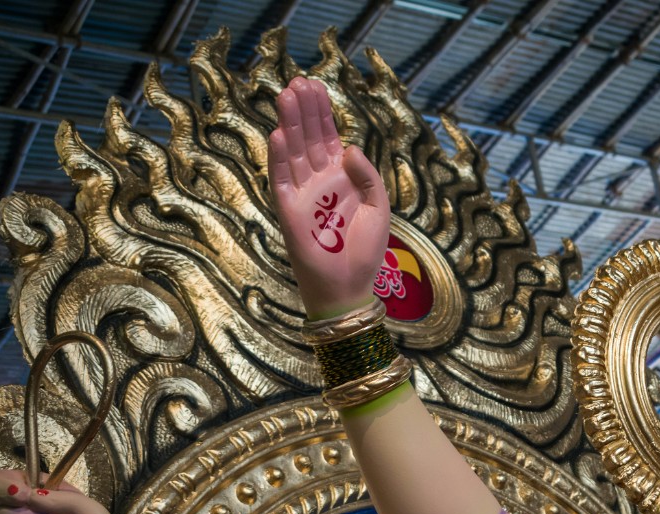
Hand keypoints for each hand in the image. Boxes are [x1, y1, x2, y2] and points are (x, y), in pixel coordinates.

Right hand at [269, 77, 390, 319]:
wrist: (350, 284)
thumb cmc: (365, 249)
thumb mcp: (380, 207)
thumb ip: (368, 175)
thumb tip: (350, 146)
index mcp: (342, 177)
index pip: (329, 136)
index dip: (322, 112)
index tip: (315, 86)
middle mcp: (320, 180)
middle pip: (309, 137)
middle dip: (304, 110)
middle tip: (298, 82)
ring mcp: (302, 193)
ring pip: (294, 150)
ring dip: (290, 123)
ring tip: (287, 95)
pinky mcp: (288, 210)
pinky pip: (282, 178)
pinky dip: (280, 157)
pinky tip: (279, 133)